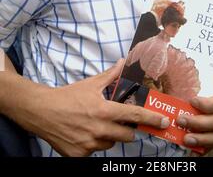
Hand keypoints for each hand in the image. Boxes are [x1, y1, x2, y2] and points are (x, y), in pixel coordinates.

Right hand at [27, 60, 168, 156]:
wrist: (42, 112)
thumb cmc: (68, 96)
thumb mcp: (91, 83)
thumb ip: (111, 75)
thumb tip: (123, 61)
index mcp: (104, 110)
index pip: (134, 116)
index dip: (151, 119)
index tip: (163, 122)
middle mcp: (99, 129)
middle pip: (127, 135)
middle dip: (127, 129)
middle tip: (118, 120)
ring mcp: (89, 144)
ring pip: (111, 144)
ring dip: (109, 136)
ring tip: (96, 125)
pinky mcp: (79, 155)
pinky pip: (96, 152)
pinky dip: (94, 144)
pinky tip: (85, 133)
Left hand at [176, 78, 212, 153]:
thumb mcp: (210, 68)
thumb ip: (194, 74)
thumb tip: (169, 74)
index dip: (207, 105)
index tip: (191, 101)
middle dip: (198, 124)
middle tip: (180, 120)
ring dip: (202, 139)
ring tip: (186, 139)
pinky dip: (204, 147)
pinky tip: (192, 149)